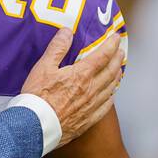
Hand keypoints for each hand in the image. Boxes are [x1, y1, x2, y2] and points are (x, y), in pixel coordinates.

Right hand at [21, 29, 123, 148]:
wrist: (36, 125)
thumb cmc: (38, 97)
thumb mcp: (43, 67)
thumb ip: (57, 48)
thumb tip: (67, 32)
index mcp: (81, 74)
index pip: (103, 56)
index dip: (111, 45)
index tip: (116, 38)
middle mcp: (91, 89)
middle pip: (111, 71)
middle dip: (118, 59)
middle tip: (121, 52)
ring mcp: (92, 105)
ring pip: (111, 88)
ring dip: (117, 76)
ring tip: (119, 70)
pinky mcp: (88, 120)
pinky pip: (106, 107)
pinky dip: (111, 97)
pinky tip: (111, 95)